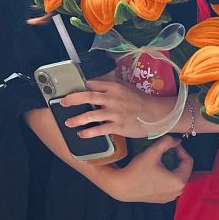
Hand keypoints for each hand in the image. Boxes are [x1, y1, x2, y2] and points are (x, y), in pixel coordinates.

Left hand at [58, 77, 184, 139]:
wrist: (156, 114)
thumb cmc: (140, 101)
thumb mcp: (125, 88)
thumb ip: (111, 87)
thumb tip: (95, 85)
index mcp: (114, 87)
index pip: (92, 84)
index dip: (80, 87)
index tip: (70, 90)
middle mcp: (112, 98)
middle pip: (88, 96)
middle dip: (72, 99)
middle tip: (63, 103)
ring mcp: (114, 113)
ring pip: (91, 114)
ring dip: (77, 119)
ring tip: (68, 122)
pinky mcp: (118, 126)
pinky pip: (100, 129)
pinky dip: (89, 132)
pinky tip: (81, 134)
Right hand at [101, 136, 192, 203]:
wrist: (122, 187)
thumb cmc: (137, 170)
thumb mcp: (152, 152)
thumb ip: (167, 142)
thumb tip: (177, 140)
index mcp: (179, 181)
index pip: (188, 161)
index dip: (181, 150)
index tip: (172, 144)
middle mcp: (178, 192)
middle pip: (184, 170)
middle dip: (177, 159)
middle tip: (167, 150)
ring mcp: (170, 197)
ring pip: (177, 177)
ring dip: (172, 167)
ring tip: (162, 159)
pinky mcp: (163, 199)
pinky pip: (170, 185)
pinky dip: (167, 177)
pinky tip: (157, 171)